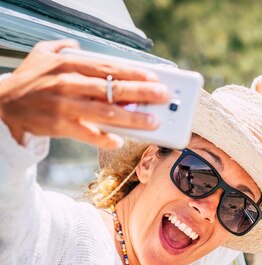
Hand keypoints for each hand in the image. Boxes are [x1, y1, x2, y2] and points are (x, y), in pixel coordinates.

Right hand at [0, 40, 169, 147]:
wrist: (3, 105)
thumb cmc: (28, 81)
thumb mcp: (42, 55)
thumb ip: (63, 49)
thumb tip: (78, 46)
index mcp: (70, 66)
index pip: (110, 68)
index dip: (135, 73)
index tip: (155, 78)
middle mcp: (70, 84)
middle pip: (113, 89)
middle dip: (143, 93)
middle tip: (163, 97)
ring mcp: (66, 106)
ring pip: (106, 113)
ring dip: (132, 118)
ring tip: (152, 122)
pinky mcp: (60, 126)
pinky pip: (88, 134)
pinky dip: (105, 138)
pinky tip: (120, 140)